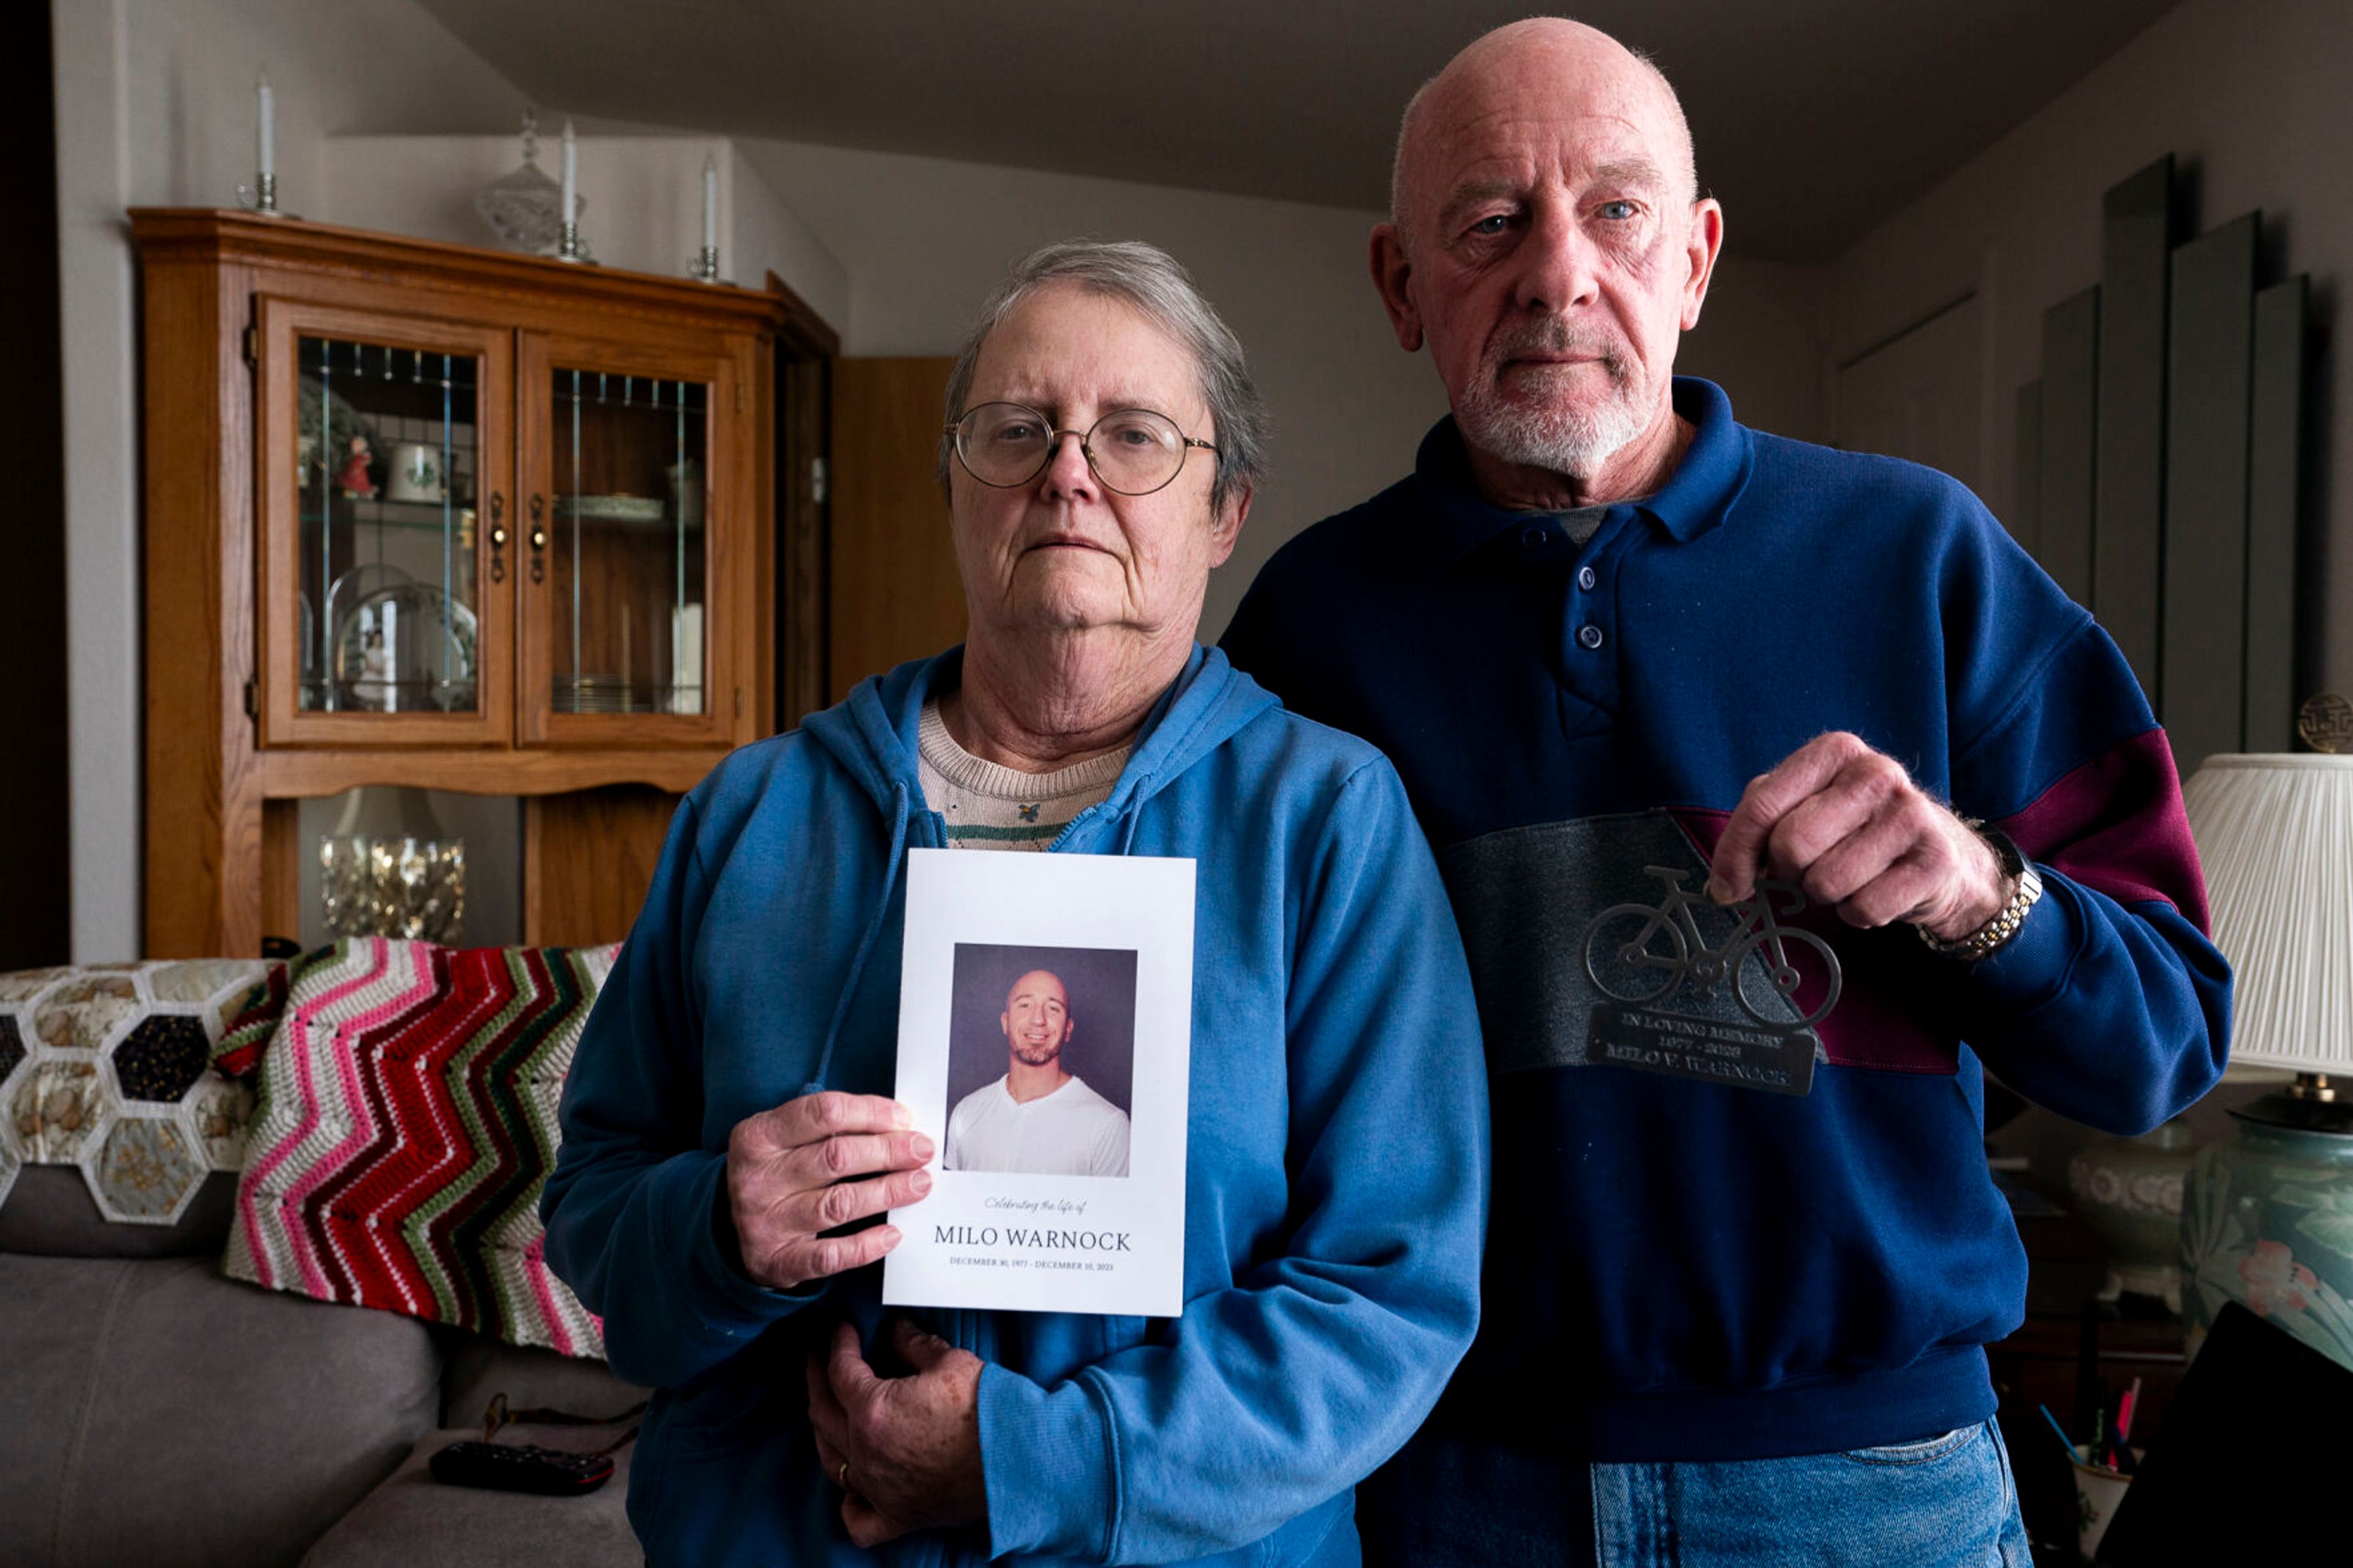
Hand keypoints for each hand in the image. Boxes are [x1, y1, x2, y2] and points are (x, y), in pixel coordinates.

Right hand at [724, 1092, 933, 1290]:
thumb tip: (898, 1125)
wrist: (729, 1228)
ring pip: (838, 1204)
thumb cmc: (776, 1172)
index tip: (905, 1118)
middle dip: (888, 1151)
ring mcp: (765, 1222)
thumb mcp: (785, 1139)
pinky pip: (830, 1255)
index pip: (823, 1113)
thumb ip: (830, 1127)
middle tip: (923, 1150)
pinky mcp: (777, 1261)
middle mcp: (757, 1178)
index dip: (870, 1113)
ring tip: (920, 1184)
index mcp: (758, 1136)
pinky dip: (866, 1245)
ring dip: (887, 1192)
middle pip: (836, 1157)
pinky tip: (894, 1234)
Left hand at [807, 1318, 987, 1547]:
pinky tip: (852, 1485)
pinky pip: (857, 1517)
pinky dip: (849, 1501)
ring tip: (826, 1407)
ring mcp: (877, 1488)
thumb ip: (915, 1343)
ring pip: (831, 1460)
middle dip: (817, 1377)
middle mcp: (865, 1453)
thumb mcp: (950, 1362)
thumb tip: (897, 1330)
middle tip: (818, 1356)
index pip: (841, 1370)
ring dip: (823, 1428)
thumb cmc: (986, 1410)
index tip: (842, 1328)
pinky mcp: (896, 1515)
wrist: (1017, 1460)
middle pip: (822, 1411)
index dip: (839, 1343)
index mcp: (873, 1411)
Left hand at [1706, 732, 2008, 938]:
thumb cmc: (1856, 831)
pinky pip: (1864, 909)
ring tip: (1851, 875)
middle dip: (1790, 872)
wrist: (1941, 855)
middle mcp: (1877, 773)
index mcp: (1835, 752)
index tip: (1727, 887)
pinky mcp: (1935, 860)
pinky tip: (1878, 890)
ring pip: (1826, 882)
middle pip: (1792, 845)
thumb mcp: (1804, 808)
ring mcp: (1911, 814)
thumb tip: (1723, 885)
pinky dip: (1860, 913)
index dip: (1734, 856)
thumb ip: (1756, 828)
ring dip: (1827, 894)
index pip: (1761, 806)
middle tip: (1810, 869)